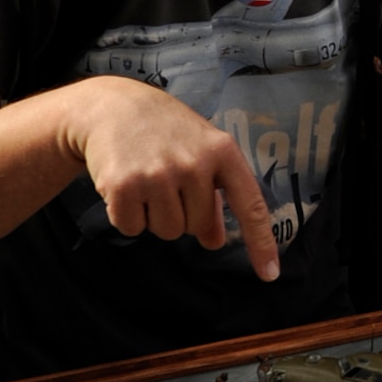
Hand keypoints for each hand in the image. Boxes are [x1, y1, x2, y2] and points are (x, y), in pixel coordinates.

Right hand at [58, 77, 279, 280]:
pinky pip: (132, 228)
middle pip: (196, 226)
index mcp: (222, 152)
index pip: (250, 205)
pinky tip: (124, 185)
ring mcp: (159, 174)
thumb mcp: (199, 153)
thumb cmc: (165, 132)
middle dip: (181, 213)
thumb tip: (216, 241)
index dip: (261, 243)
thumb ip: (213, 197)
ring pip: (166, 232)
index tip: (269, 274)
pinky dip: (126, 215)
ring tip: (146, 180)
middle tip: (166, 180)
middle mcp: (194, 163)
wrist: (112, 106)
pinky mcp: (124, 186)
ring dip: (154, 216)